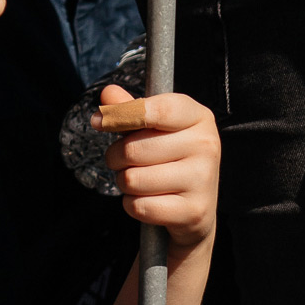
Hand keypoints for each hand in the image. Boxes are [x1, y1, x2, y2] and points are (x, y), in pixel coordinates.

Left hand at [95, 86, 219, 248]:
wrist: (196, 208)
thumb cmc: (171, 160)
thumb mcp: (154, 129)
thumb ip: (131, 110)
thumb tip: (108, 93)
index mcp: (199, 117)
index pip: (155, 110)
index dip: (121, 116)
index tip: (98, 122)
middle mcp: (206, 145)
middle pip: (134, 148)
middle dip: (116, 157)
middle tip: (125, 161)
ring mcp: (203, 179)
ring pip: (133, 179)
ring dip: (124, 183)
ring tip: (139, 181)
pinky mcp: (193, 211)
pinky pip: (140, 206)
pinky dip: (133, 206)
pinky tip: (148, 201)